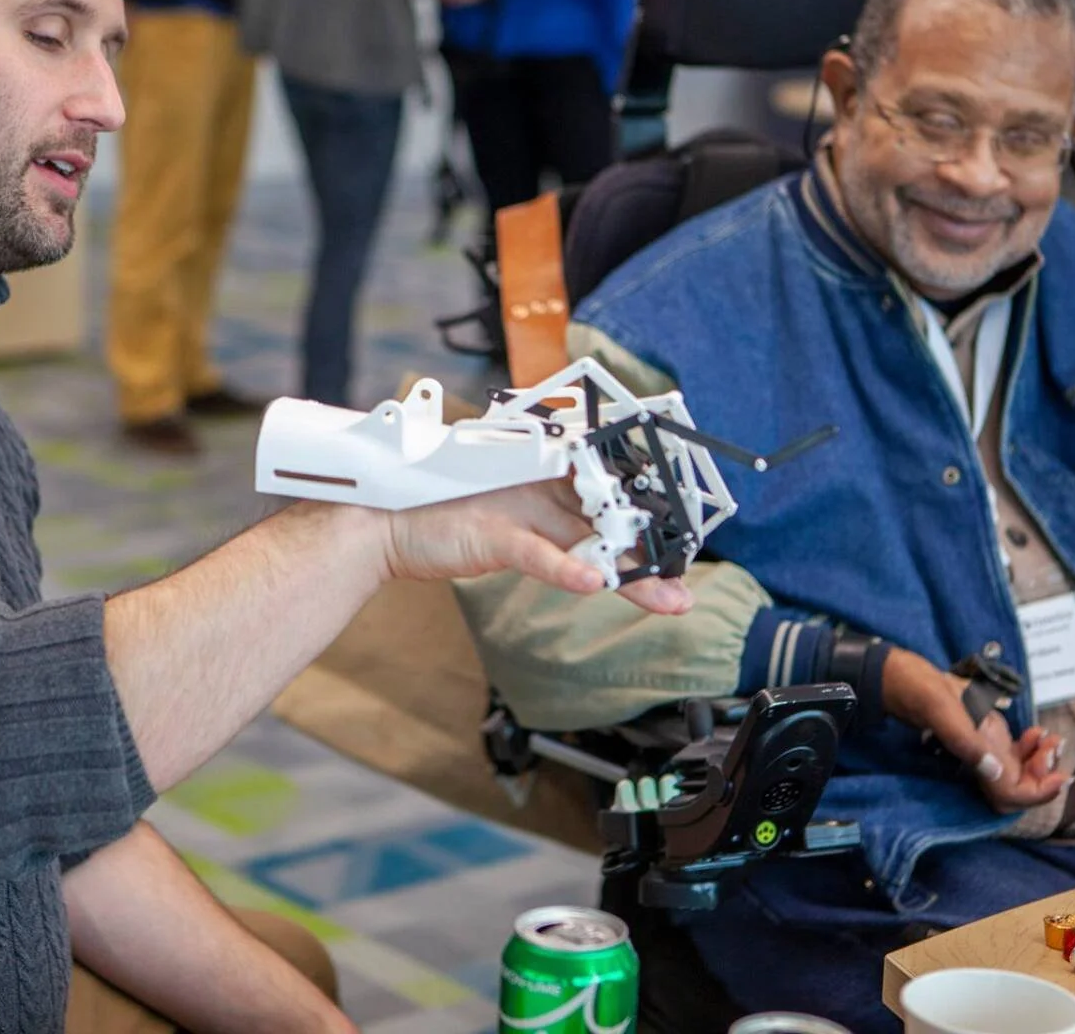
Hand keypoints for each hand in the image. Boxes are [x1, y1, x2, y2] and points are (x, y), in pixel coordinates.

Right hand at [379, 481, 691, 614]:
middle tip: (688, 582)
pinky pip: (537, 553)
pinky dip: (566, 569)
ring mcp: (518, 506)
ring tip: (668, 595)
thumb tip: (596, 565)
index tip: (683, 551)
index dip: (648, 522)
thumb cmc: (445, 521)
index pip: (609, 497)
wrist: (385, 525)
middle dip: (653, 553)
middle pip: (610, 520)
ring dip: (630, 570)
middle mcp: (540, 485)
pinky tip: (595, 584)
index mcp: (547, 479)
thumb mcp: (509, 528)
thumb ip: (550, 538)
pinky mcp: (493, 531)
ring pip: (588, 537)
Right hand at [882, 647, 1067, 811]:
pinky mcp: (988, 736)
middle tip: (1055, 749)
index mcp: (975, 760)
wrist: (912, 681)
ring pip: (1022, 772)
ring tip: (1052, 740)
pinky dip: (1034, 748)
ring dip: (1043, 762)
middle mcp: (984, 761)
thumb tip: (994, 771)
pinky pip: (1016, 754)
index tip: (1060, 776)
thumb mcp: (944, 712)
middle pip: (1021, 789)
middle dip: (1045, 776)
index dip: (1039, 793)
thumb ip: (966, 742)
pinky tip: (1038, 732)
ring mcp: (987, 749)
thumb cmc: (924, 694)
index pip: (1011, 796)